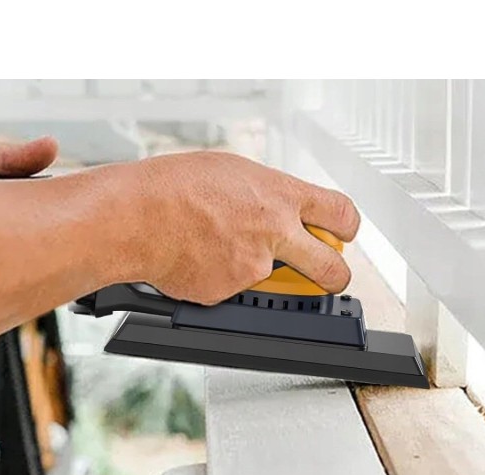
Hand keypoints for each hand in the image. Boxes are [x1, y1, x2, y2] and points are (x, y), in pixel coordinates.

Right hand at [128, 152, 359, 303]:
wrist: (137, 217)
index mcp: (280, 196)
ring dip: (253, 268)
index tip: (342, 235)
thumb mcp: (233, 171)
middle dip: (334, 277)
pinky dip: (219, 278)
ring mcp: (254, 268)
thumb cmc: (174, 186)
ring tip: (215, 245)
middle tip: (326, 277)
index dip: (347, 229)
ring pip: (269, 277)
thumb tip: (278, 207)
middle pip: (331, 269)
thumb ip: (265, 193)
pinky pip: (232, 289)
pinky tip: (198, 258)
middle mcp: (275, 233)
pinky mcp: (229, 292)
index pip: (341, 214)